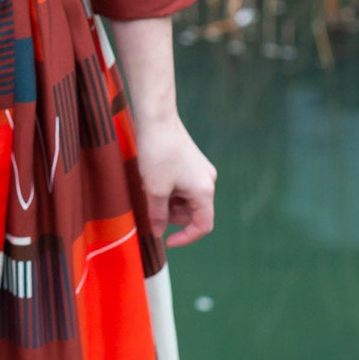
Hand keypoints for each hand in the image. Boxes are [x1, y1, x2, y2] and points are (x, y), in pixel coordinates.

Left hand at [134, 113, 215, 248]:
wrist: (157, 119)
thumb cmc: (157, 153)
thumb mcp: (155, 190)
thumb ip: (158, 215)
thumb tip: (159, 233)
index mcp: (204, 191)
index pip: (203, 226)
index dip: (186, 238)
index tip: (166, 240)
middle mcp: (208, 181)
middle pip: (192, 212)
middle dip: (171, 214)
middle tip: (151, 203)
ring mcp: (201, 171)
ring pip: (186, 199)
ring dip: (168, 201)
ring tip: (150, 187)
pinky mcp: (192, 163)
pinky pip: (183, 186)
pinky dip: (169, 189)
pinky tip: (154, 178)